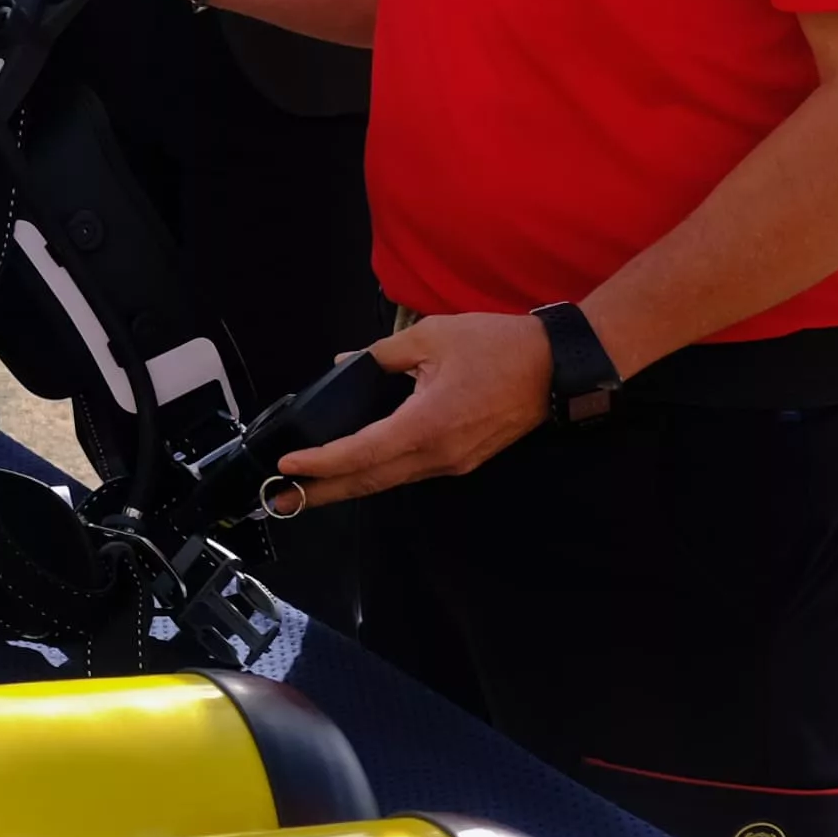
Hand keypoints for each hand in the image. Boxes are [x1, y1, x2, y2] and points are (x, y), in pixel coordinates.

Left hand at [273, 311, 549, 504]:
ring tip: (308, 490)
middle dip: (323, 492)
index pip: (362, 452)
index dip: (322, 462)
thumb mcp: (430, 337)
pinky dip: (377, 474)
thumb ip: (381, 354)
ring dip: (348, 486)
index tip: (288, 466)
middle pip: (371, 480)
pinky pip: (410, 472)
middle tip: (280, 500)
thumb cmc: (497, 347)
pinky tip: (355, 469)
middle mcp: (438, 454)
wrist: (558, 368)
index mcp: (427, 424)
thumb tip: (344, 364)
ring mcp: (453, 462)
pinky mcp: (462, 459)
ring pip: (390, 480)